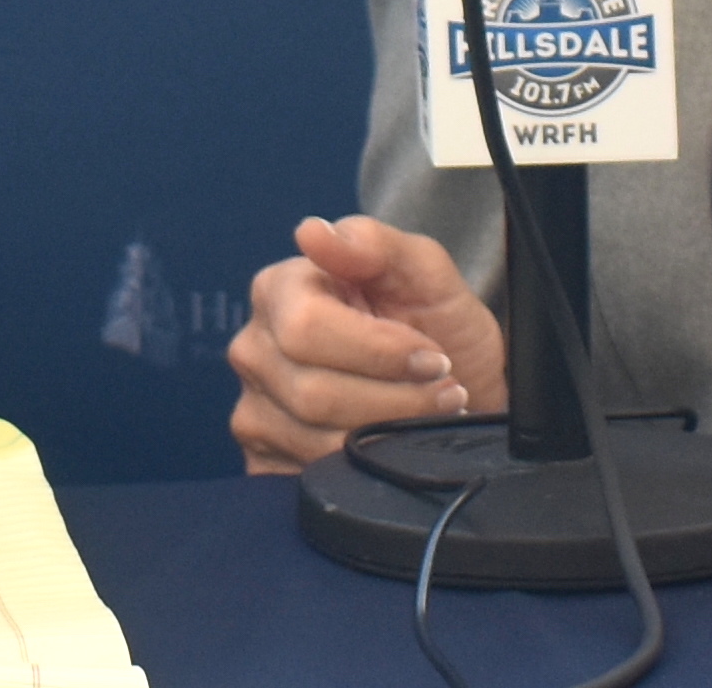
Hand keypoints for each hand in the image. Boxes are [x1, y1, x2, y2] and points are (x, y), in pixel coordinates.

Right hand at [225, 213, 506, 472]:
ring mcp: (255, 407)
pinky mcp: (266, 461)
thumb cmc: (437, 325)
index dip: (379, 352)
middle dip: (394, 399)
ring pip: (316, 441)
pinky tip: (387, 446)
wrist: (457, 388)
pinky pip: (309, 478)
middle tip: (442, 391)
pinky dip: (363, 468)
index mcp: (280, 290)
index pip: (306, 329)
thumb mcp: (424, 272)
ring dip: (387, 434)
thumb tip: (313, 232)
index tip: (432, 357)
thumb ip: (373, 243)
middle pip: (311, 392)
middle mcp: (255, 348)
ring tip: (425, 414)